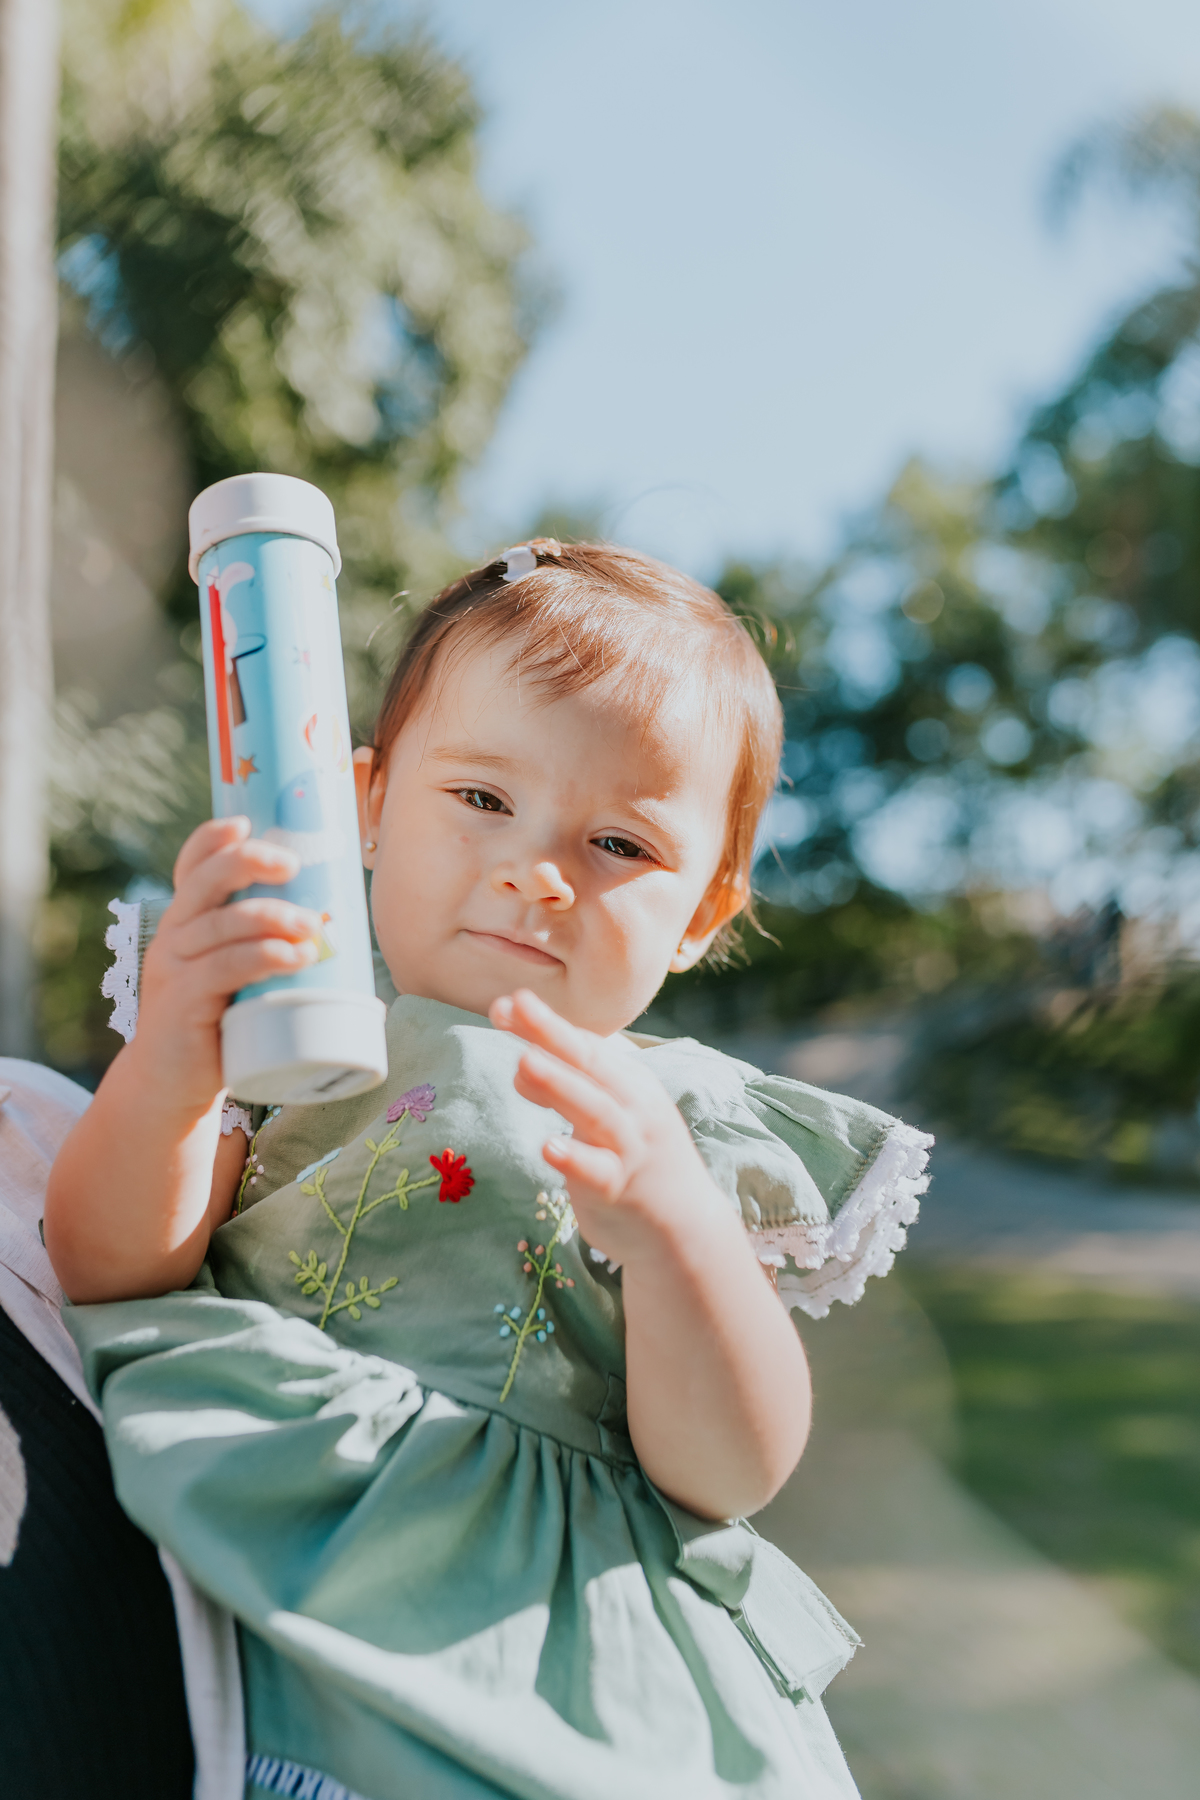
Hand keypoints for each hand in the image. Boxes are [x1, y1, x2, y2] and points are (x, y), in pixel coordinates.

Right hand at [133, 816, 321, 1113]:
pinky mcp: (184, 1003)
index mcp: (186, 922)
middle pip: (207, 882)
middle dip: (250, 862)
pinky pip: (225, 968)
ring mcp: (174, 968)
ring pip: (224, 924)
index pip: (191, 867)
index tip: (245, 824)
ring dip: (274, 917)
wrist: (170, 1085)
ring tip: (314, 928)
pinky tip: (296, 957)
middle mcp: (173, 936)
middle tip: (293, 865)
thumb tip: (335, 929)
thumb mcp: (231, 976)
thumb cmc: (216, 1023)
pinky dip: (265, 957)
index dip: (213, 839)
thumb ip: (262, 949)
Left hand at [489, 988, 727, 1266]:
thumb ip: (567, 1089)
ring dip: (559, 1085)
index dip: (546, 1023)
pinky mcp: (622, 1189)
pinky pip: (598, 1171)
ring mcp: (630, 1147)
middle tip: (510, 1005)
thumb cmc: (635, 1160)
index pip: (586, 1045)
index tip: (506, 1002)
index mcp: (630, 1082)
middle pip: (589, 1064)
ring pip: (594, 1110)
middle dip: (549, 1033)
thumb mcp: (606, 1116)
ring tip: (524, 1062)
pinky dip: (575, 1158)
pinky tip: (548, 1146)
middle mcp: (634, 1107)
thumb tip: (523, 1062)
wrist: (685, 1226)